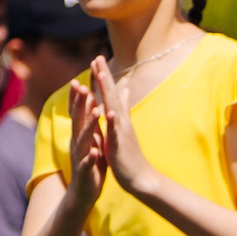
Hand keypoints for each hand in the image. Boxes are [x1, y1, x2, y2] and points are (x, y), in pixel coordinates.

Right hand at [65, 76, 112, 208]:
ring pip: (83, 138)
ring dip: (89, 125)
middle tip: (82, 85)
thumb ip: (94, 122)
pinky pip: (86, 163)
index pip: (79, 111)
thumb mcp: (95, 139)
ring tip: (96, 112)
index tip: (82, 77)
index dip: (80, 95)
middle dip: (79, 102)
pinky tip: (95, 151)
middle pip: (77, 119)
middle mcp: (77, 142)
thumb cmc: (91, 163)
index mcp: (81, 134)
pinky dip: (90, 156)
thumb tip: (95, 103)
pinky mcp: (85, 171)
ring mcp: (79, 156)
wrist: (83, 192)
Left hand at [86, 56, 158, 201]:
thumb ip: (123, 107)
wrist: (140, 178)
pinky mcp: (120, 145)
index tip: (96, 58)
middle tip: (97, 57)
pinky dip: (112, 121)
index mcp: (118, 118)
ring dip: (108, 92)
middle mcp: (120, 121)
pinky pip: (115, 131)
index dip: (103, 76)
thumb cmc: (129, 154)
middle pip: (111, 94)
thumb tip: (124, 90)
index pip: (109, 93)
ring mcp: (121, 132)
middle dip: (104, 76)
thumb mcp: (124, 127)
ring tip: (101, 76)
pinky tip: (109, 111)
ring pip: (113, 108)